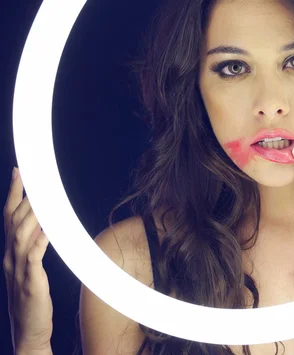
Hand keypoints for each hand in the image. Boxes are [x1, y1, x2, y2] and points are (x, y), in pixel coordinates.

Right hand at [3, 168, 52, 352]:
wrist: (29, 331)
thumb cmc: (31, 299)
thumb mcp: (28, 268)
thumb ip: (32, 246)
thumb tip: (44, 222)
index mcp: (9, 252)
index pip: (8, 216)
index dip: (13, 193)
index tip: (19, 172)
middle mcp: (9, 257)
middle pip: (13, 220)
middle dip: (24, 197)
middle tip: (34, 177)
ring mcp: (17, 269)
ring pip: (21, 234)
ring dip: (32, 214)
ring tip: (42, 196)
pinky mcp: (30, 281)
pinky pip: (33, 255)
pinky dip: (40, 239)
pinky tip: (48, 227)